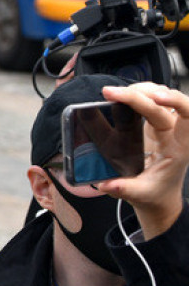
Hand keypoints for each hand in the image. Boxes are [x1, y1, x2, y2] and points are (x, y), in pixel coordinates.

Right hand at [95, 82, 188, 238]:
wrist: (159, 196)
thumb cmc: (154, 193)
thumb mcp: (139, 194)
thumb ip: (123, 189)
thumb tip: (105, 184)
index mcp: (179, 147)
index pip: (188, 116)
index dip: (175, 101)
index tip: (156, 98)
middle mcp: (175, 132)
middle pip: (166, 99)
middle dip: (139, 92)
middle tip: (112, 94)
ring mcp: (165, 125)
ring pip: (159, 94)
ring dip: (138, 89)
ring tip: (114, 94)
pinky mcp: (154, 122)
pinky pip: (151, 99)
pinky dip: (136, 93)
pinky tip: (121, 96)